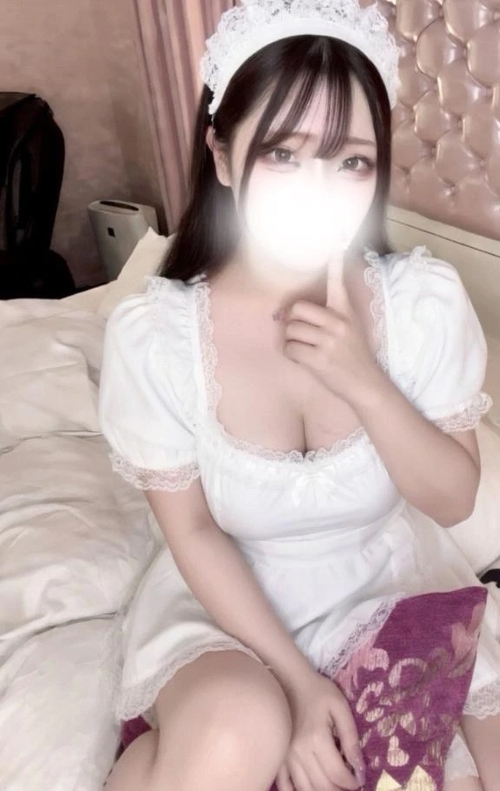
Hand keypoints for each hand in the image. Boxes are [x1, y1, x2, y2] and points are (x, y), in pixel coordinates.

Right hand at [276, 672, 364, 790]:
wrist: (290, 679)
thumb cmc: (318, 691)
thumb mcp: (340, 707)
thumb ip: (351, 737)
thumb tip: (360, 767)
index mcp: (317, 738)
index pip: (337, 774)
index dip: (352, 782)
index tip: (359, 780)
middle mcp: (299, 751)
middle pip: (322, 786)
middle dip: (340, 790)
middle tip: (349, 786)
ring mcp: (285, 755)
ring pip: (305, 789)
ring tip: (333, 787)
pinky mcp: (278, 755)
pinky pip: (285, 784)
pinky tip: (308, 790)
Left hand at [282, 255, 380, 403]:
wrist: (366, 384)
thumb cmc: (354, 355)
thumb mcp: (350, 328)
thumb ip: (328, 317)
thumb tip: (292, 312)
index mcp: (345, 312)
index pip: (336, 282)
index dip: (334, 261)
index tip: (336, 238)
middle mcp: (337, 323)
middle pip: (297, 309)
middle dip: (293, 322)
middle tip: (301, 333)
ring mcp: (328, 342)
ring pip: (291, 330)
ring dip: (292, 340)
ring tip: (305, 349)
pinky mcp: (319, 360)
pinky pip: (290, 349)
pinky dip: (291, 354)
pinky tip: (303, 359)